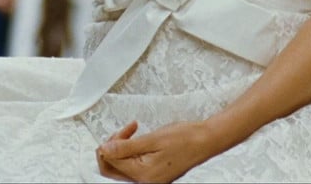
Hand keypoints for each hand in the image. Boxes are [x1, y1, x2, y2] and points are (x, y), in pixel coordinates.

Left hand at [96, 120, 215, 183]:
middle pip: (113, 168)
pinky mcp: (152, 173)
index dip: (111, 144)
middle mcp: (145, 181)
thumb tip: (105, 150)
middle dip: (113, 147)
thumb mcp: (152, 139)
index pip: (112, 162)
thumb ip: (126, 147)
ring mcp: (149, 179)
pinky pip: (133, 164)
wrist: (205, 141)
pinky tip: (137, 138)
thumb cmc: (185, 139)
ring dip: (122, 147)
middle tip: (124, 132)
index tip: (120, 131)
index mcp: (143, 175)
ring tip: (132, 131)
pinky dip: (131, 150)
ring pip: (122, 165)